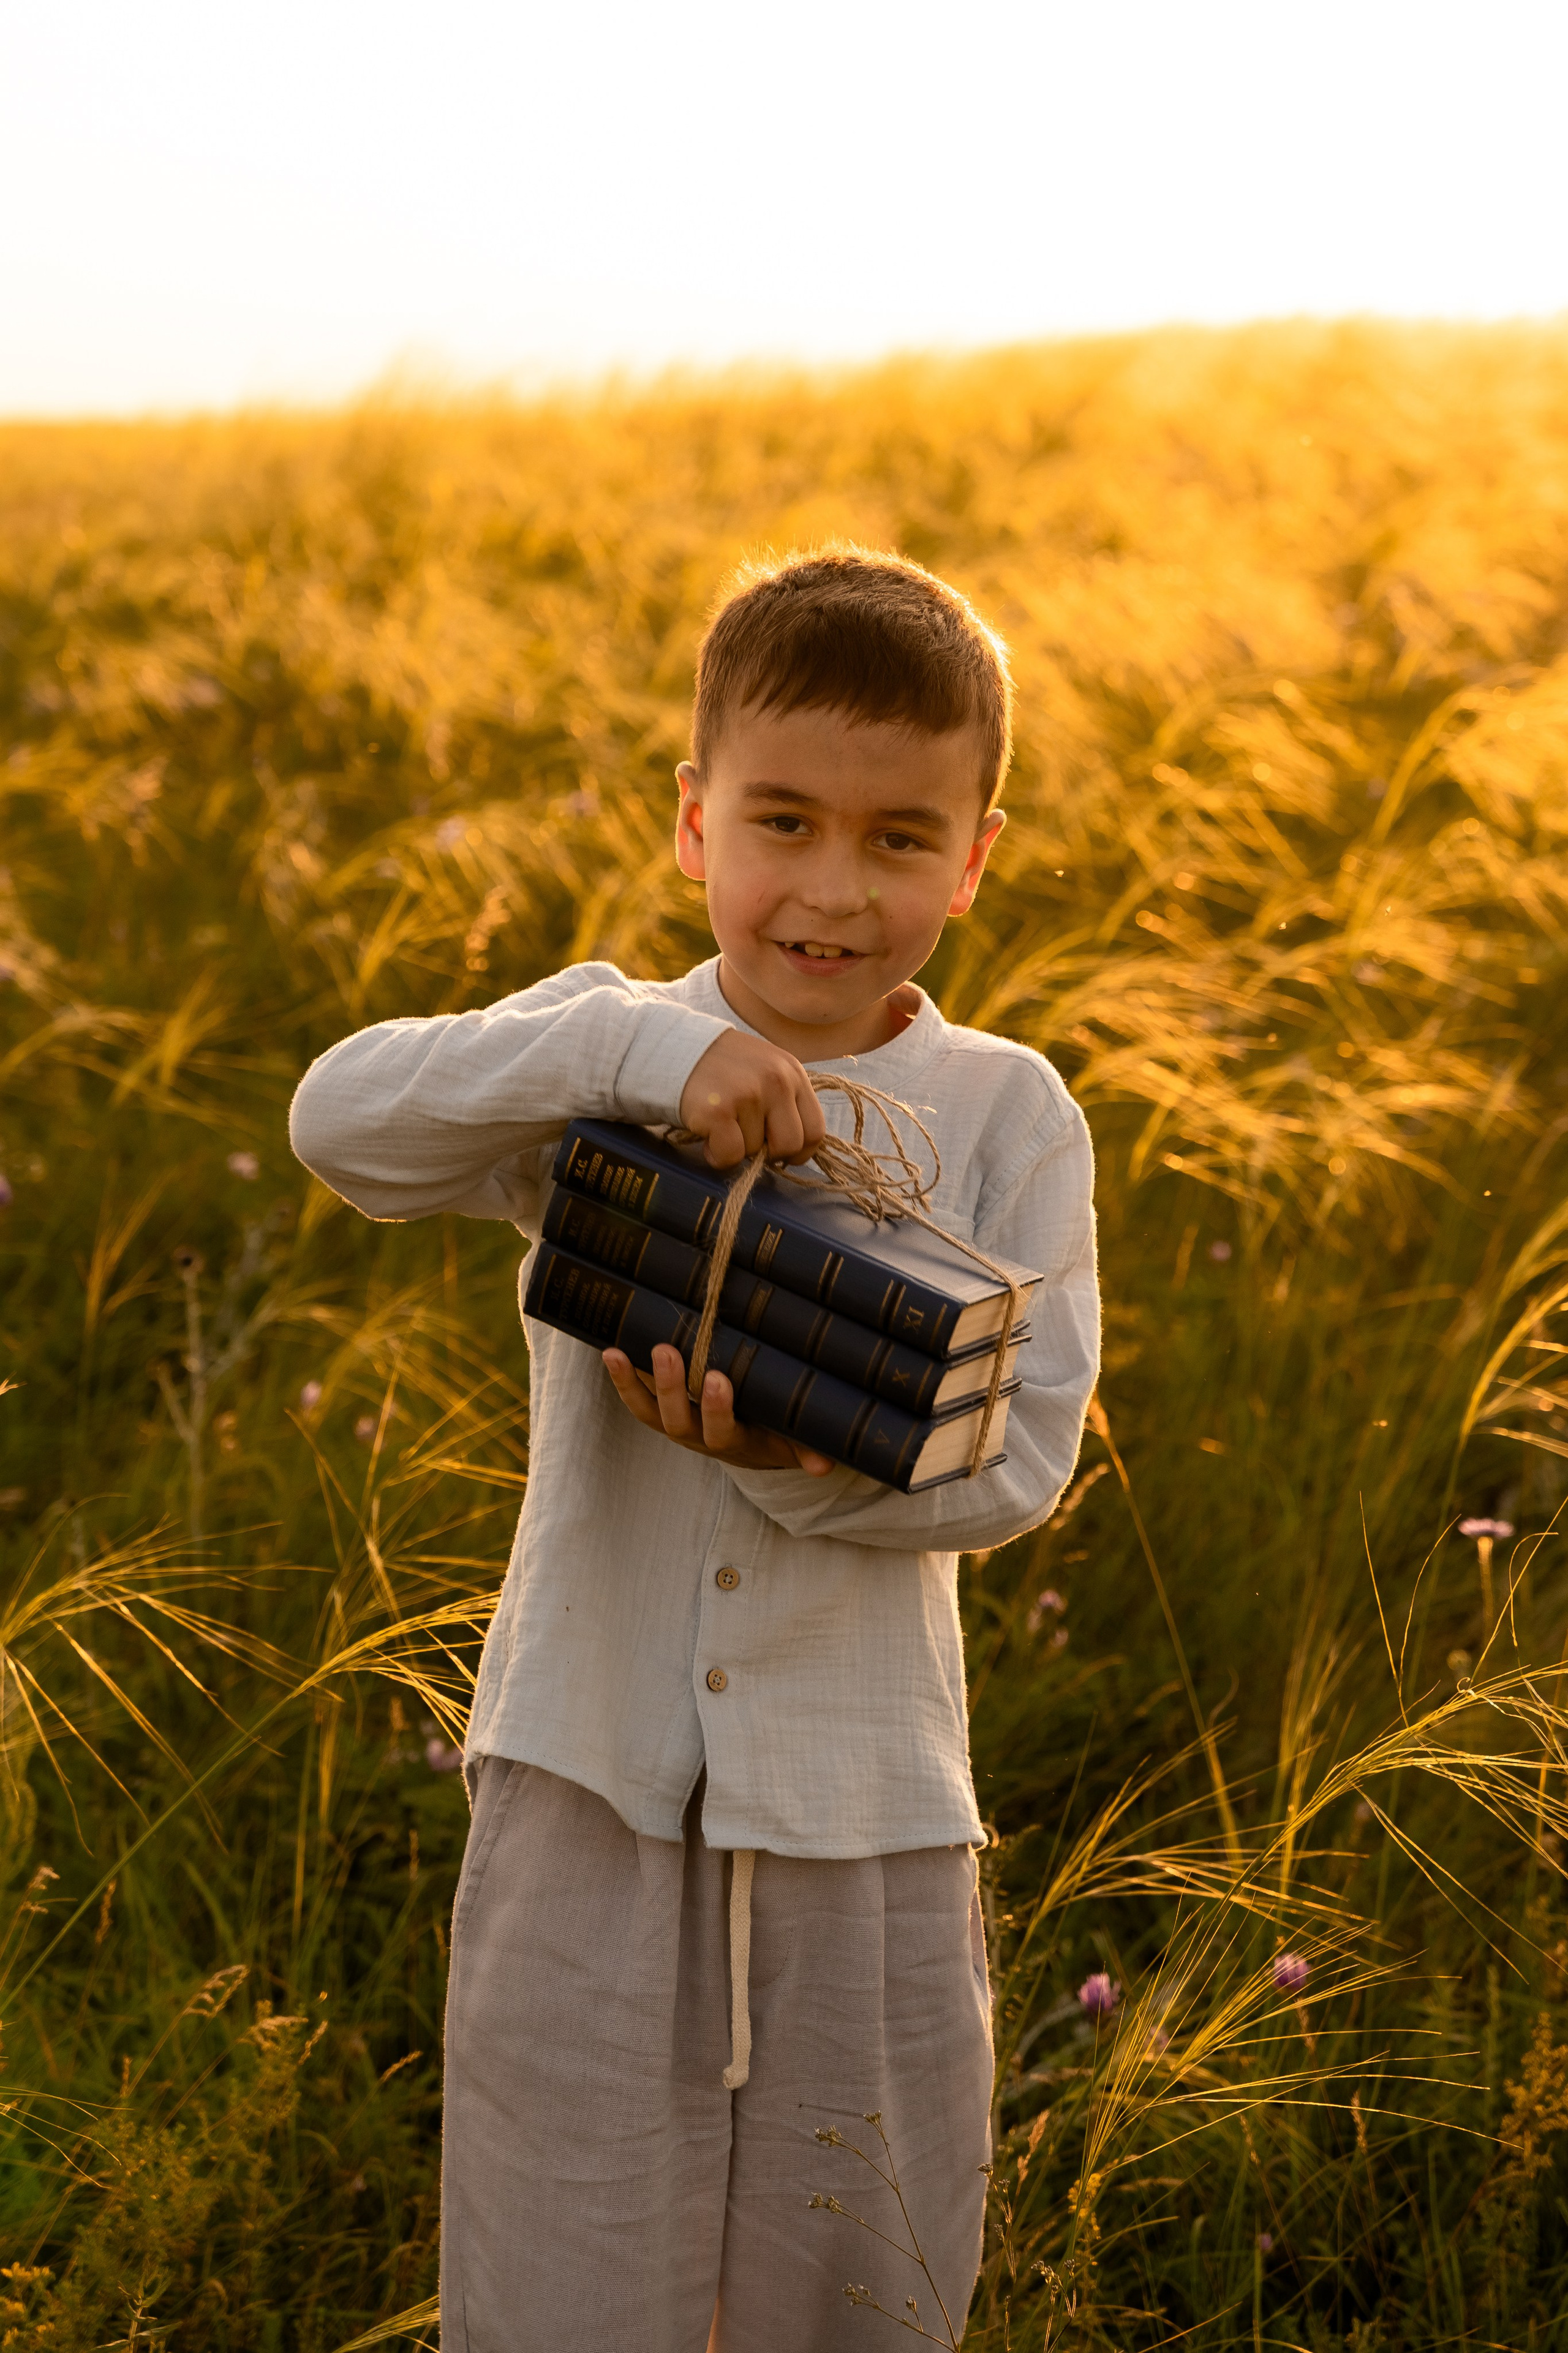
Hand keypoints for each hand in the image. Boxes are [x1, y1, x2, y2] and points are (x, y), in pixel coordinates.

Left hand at [602, 1345, 834, 1474]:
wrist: (754, 1445)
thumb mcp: (794, 1442)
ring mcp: (676, 1425)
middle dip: (671, 1387)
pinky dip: (621, 1379)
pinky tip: (608, 1350)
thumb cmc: (777, 1433)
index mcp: (734, 1442)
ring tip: (615, 1353)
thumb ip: (806, 1451)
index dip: (717, 1410)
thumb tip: (827, 1465)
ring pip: (648, 1412)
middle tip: (667, 1351)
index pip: (722, 1431)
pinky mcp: (660, 1410)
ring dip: (630, 1384)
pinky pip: (635, 1399)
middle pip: (677, 1420)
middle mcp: (698, 1437)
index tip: (717, 1379)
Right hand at [678, 1029, 825, 1169]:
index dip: (800, 1151)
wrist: (675, 1048)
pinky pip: (730, 1156)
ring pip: (756, 1152)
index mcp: (792, 1072)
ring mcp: (748, 1095)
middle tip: (747, 1140)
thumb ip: (785, 1102)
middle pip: (791, 1145)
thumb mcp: (766, 1071)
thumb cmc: (723, 1068)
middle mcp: (776, 1081)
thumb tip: (794, 1150)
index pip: (816, 1130)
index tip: (780, 1153)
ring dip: (737, 1148)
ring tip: (721, 1124)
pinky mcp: (719, 1111)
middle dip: (770, 1153)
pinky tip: (708, 1137)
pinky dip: (717, 1156)